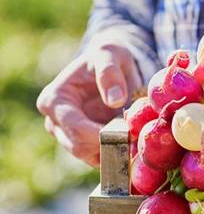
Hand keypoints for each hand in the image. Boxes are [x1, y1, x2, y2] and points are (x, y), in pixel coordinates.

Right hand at [36, 43, 142, 166]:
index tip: (128, 131)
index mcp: (54, 100)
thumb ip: (109, 73)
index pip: (74, 126)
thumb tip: (115, 100)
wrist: (111, 66)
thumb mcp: (109, 55)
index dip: (101, 133)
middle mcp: (56, 123)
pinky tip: (136, 144)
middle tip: (138, 137)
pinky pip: (101, 159)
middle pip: (80, 147)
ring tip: (139, 138)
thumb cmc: (107, 57)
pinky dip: (119, 155)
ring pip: (91, 157)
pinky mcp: (86, 145)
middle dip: (110, 144)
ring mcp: (69, 136)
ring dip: (116, 152)